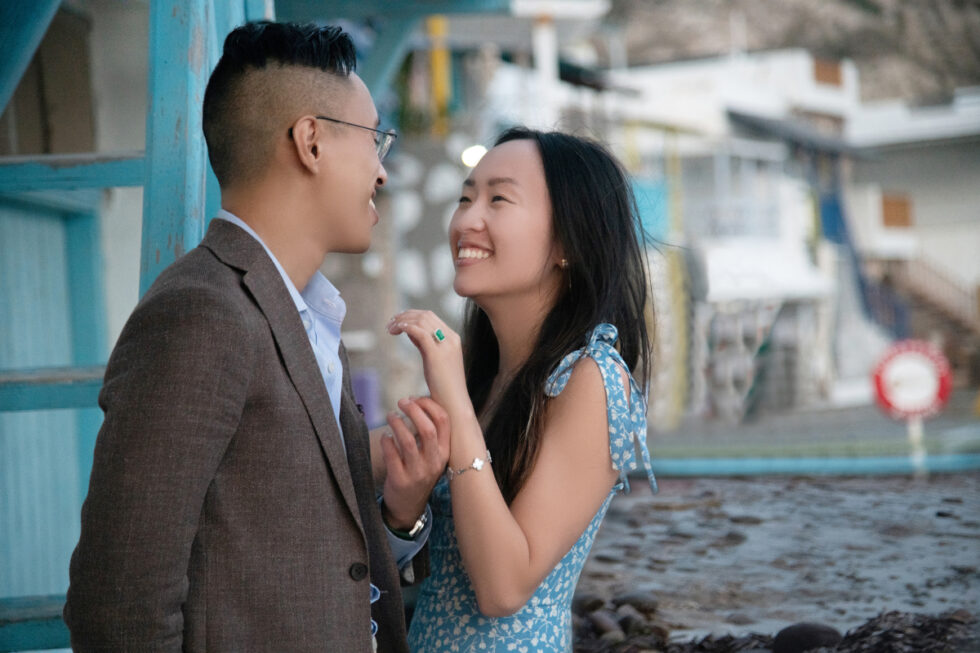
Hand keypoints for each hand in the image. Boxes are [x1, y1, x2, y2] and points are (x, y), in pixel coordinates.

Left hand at [380, 396, 449, 528]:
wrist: (408, 507)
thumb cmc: (420, 473)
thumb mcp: (433, 456)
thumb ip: (431, 434)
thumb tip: (421, 402)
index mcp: (445, 452)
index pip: (444, 421)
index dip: (429, 405)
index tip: (416, 398)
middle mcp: (434, 462)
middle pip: (427, 428)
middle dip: (414, 410)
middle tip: (402, 402)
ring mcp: (417, 472)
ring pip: (407, 440)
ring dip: (397, 423)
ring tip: (391, 416)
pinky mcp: (400, 480)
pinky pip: (391, 454)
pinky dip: (386, 440)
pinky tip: (385, 436)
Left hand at [387, 310, 469, 415]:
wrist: (453, 402)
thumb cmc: (443, 385)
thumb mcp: (434, 359)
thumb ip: (425, 344)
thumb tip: (411, 332)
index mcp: (452, 338)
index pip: (430, 317)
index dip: (412, 315)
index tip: (397, 321)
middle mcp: (451, 338)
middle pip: (425, 315)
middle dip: (405, 316)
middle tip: (390, 323)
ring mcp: (445, 345)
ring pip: (422, 321)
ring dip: (403, 321)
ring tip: (390, 328)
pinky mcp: (437, 354)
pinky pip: (420, 332)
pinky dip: (407, 327)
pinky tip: (397, 330)